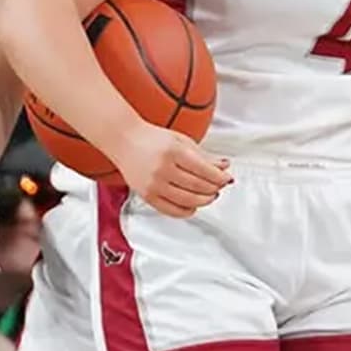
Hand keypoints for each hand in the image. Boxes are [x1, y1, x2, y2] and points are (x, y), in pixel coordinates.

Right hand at [114, 124, 230, 216]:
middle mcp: (162, 169)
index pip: (204, 170)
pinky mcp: (147, 196)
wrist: (124, 140)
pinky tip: (193, 206)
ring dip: (203, 201)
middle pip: (197, 186)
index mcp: (173, 152)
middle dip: (213, 188)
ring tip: (209, 196)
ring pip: (187, 200)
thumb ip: (204, 155)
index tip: (226, 178)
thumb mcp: (181, 141)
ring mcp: (153, 184)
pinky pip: (171, 210)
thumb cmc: (151, 139)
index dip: (220, 177)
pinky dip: (186, 211)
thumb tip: (224, 166)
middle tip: (219, 186)